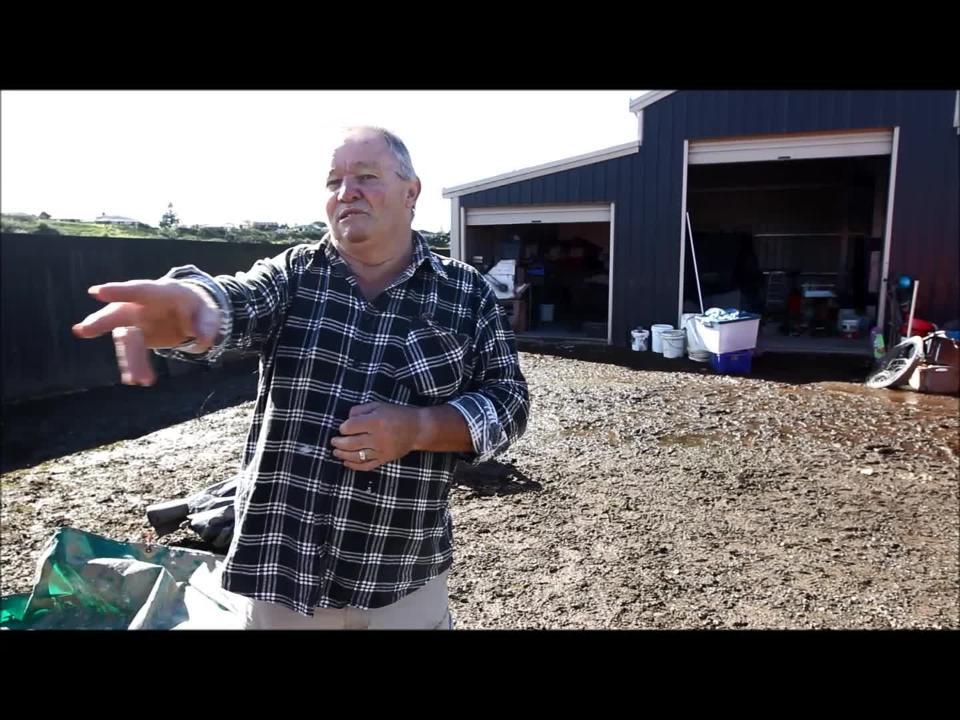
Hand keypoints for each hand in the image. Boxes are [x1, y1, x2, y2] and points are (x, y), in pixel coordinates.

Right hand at [72, 279, 219, 385]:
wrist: (188, 312)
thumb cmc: (197, 307)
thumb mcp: (210, 311)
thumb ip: (208, 322)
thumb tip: (203, 339)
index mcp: (161, 292)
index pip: (139, 290)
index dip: (120, 291)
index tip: (97, 292)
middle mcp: (142, 305)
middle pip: (119, 312)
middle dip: (102, 321)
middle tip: (83, 330)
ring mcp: (136, 321)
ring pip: (125, 339)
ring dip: (129, 359)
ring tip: (135, 380)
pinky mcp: (135, 336)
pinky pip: (130, 352)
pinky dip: (132, 366)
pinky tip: (133, 380)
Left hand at [330, 402, 421, 471]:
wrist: (418, 429)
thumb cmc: (397, 414)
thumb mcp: (379, 405)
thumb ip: (361, 410)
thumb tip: (347, 419)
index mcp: (375, 421)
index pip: (351, 427)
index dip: (343, 428)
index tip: (342, 428)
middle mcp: (377, 437)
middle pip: (351, 443)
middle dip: (339, 443)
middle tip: (333, 442)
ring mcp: (381, 450)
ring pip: (357, 455)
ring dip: (343, 455)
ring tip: (336, 452)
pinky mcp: (385, 459)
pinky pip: (367, 465)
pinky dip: (355, 466)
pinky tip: (347, 463)